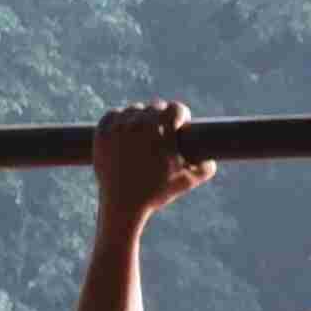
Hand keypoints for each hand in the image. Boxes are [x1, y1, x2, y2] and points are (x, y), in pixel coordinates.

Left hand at [87, 102, 210, 221]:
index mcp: (161, 131)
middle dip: (163, 116)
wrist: (123, 203)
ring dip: (142, 117)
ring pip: (135, 110)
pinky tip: (127, 129)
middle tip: (165, 131)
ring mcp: (118, 126)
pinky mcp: (101, 132)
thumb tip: (209, 157)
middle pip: (155, 106)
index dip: (182, 114)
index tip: (181, 124)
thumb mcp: (190, 181)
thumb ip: (207, 167)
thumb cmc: (158, 193)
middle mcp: (138, 124)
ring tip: (146, 131)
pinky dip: (122, 119)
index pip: (176, 107)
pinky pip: (114, 115)